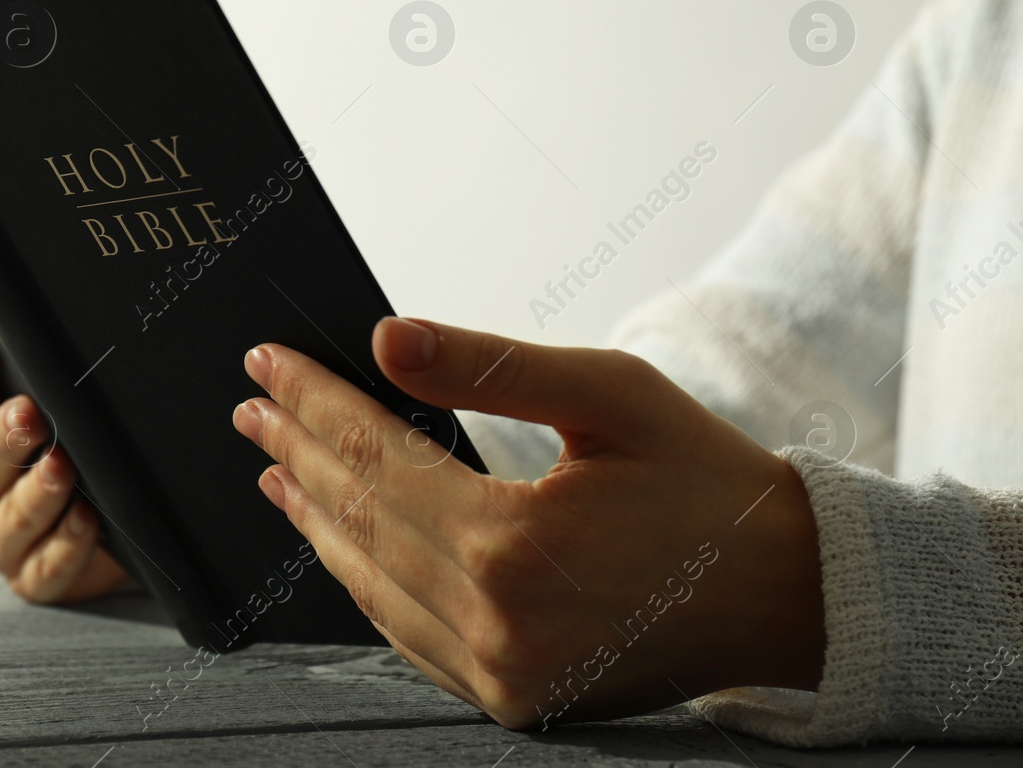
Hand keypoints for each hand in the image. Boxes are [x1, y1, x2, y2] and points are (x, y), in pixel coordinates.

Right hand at [0, 327, 131, 602]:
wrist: (113, 532)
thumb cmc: (77, 456)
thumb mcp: (61, 413)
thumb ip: (46, 381)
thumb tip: (51, 332)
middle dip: (1, 441)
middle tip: (27, 414)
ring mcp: (1, 542)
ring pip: (8, 523)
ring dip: (35, 494)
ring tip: (61, 467)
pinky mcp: (34, 581)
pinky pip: (44, 570)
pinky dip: (65, 545)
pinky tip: (85, 519)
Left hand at [232, 317, 824, 727]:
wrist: (787, 591)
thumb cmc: (703, 479)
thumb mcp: (609, 395)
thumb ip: (487, 369)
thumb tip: (384, 338)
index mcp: (515, 547)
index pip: (376, 459)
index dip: (315, 403)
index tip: (268, 362)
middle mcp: (496, 625)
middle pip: (362, 521)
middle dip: (300, 453)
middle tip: (252, 407)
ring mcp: (502, 677)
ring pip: (372, 586)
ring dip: (317, 521)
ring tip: (276, 469)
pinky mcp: (514, 701)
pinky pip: (409, 635)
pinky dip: (365, 581)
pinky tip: (338, 540)